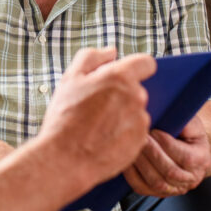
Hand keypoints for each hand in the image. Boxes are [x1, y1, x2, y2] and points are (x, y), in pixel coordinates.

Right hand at [39, 48, 154, 186]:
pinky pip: (136, 132)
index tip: (125, 75)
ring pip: (136, 111)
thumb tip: (112, 52)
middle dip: (121, 94)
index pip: (146, 63)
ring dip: (123, 115)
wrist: (64, 158)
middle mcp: (135, 97)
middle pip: (137, 89)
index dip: (136, 67)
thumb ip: (92, 57)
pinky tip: (104, 139)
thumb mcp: (70, 79)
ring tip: (99, 126)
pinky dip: (124, 133)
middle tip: (97, 106)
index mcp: (119, 77)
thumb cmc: (64, 118)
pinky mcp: (140, 141)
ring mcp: (139, 121)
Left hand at [123, 114, 210, 196]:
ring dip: (142, 164)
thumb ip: (183, 120)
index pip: (185, 157)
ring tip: (133, 147)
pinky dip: (132, 175)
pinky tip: (127, 160)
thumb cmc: (186, 131)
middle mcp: (192, 177)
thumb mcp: (190, 122)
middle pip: (170, 172)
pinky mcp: (159, 193)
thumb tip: (169, 116)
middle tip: (140, 137)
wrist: (186, 146)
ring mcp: (176, 188)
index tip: (154, 131)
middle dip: (152, 153)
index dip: (167, 144)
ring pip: (156, 182)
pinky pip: (142, 188)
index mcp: (202, 159)